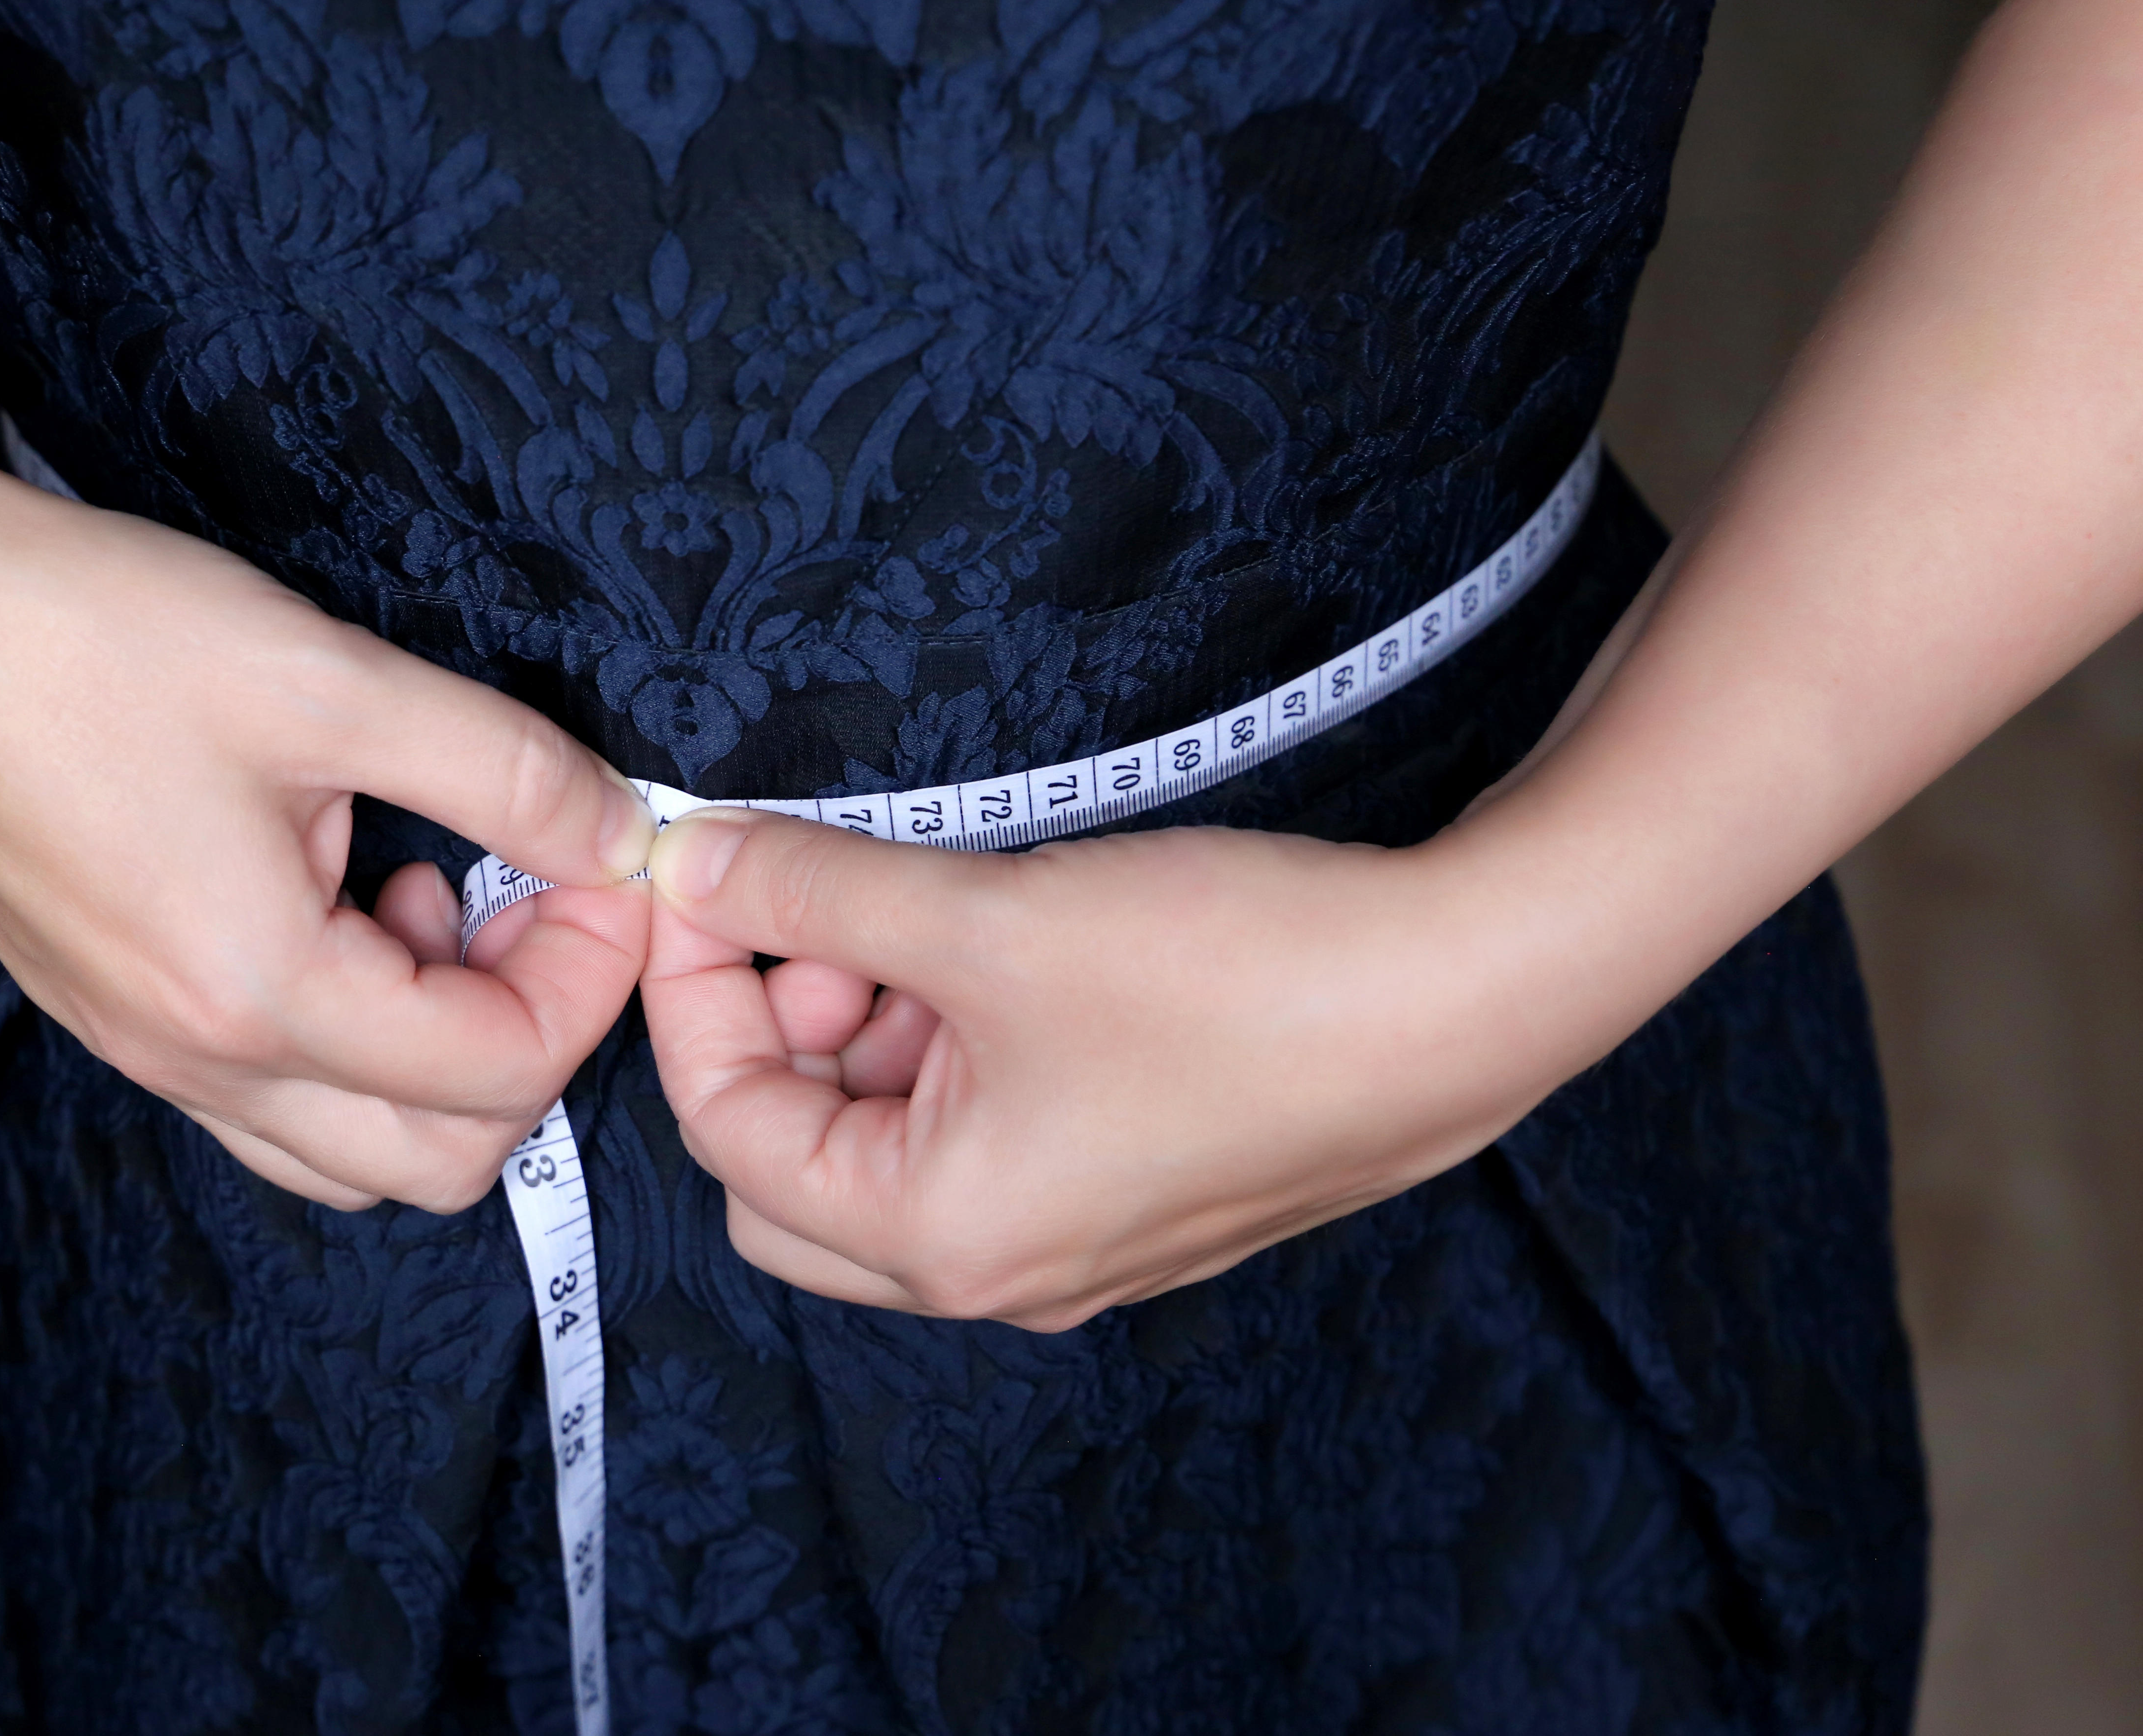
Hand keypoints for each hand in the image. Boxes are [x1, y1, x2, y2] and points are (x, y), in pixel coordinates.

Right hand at [0, 437, 654, 1211]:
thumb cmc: (91, 634)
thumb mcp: (331, 680)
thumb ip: (505, 771)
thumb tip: (625, 838)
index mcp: (255, 995)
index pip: (500, 1072)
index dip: (591, 973)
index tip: (608, 862)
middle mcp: (196, 1060)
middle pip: (440, 1159)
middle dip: (528, 1036)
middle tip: (527, 893)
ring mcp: (144, 1051)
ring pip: (354, 1150)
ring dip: (436, 1051)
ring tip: (424, 895)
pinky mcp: (114, 1014)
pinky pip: (274, 1101)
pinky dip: (351, 1038)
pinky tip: (340, 898)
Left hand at [638, 809, 1598, 1329]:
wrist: (1453, 996)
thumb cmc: (1229, 977)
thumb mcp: (988, 918)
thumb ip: (817, 896)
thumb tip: (689, 868)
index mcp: (942, 1240)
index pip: (728, 1129)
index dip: (692, 994)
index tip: (697, 878)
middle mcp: (1001, 1273)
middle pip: (793, 1171)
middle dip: (780, 1035)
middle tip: (827, 922)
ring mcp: (1077, 1244)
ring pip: (893, 1151)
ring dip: (872, 1034)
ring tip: (931, 922)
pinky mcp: (1137, 1192)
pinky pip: (988, 1136)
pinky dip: (958, 1049)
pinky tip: (1006, 954)